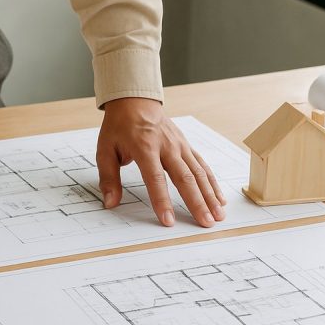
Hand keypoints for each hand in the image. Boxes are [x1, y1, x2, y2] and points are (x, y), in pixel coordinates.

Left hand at [97, 98, 226, 226]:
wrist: (135, 101)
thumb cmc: (119, 127)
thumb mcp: (105, 150)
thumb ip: (108, 178)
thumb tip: (110, 203)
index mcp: (145, 148)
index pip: (155, 178)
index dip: (162, 200)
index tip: (168, 220)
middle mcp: (167, 146)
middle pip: (185, 178)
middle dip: (197, 202)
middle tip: (205, 223)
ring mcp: (180, 145)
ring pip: (199, 173)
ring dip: (210, 195)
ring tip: (217, 216)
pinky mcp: (186, 146)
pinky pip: (202, 166)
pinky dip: (212, 183)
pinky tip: (219, 199)